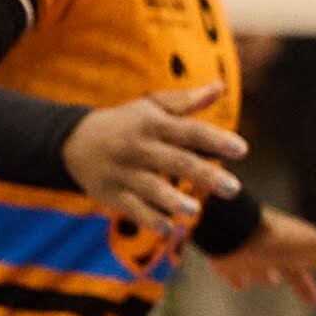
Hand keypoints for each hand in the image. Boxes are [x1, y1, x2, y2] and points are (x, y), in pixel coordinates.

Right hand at [63, 82, 244, 228]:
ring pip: (151, 187)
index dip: (215, 139)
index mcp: (154, 124)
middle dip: (205, 174)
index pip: (189, 131)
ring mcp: (124, 172)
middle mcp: (139, 147)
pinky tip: (169, 229)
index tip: (242, 149)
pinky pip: (131, 208)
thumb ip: (186, 102)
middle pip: (176, 161)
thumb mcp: (152, 107)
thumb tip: (220, 86)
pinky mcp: (111, 194)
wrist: (73, 141)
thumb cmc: (127, 124)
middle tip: (234, 189)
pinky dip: (148, 218)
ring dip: (172, 199)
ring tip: (195, 210)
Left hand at [212, 212, 315, 299]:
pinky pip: (236, 272)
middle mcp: (275, 249)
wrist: (233, 231)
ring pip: (265, 267)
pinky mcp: (229, 261)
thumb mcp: (310, 245)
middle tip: (315, 302)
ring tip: (273, 282)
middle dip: (304, 284)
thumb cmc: (276, 240)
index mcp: (298, 244)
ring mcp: (251, 255)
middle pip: (293, 269)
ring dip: (269, 276)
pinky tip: (241, 285)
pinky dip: (239, 278)